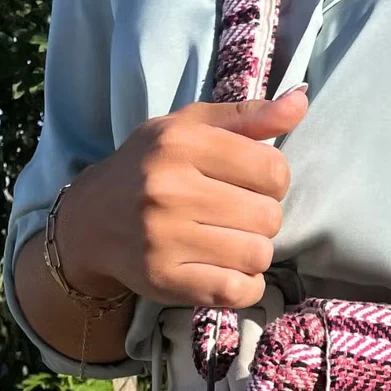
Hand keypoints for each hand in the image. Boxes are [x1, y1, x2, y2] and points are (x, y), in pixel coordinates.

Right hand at [58, 88, 308, 310]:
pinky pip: (240, 291)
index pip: (274, 170)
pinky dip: (245, 286)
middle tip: (232, 217)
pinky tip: (226, 271)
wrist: (90, 222)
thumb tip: (301, 100)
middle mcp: (169, 189)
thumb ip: (249, 117)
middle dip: (261, 219)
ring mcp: (164, 238)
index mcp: (180, 144)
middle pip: (270, 217)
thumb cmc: (152, 169)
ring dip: (253, 253)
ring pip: (259, 255)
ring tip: (226, 242)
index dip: (272, 181)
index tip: (248, 184)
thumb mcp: (191, 129)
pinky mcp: (165, 280)